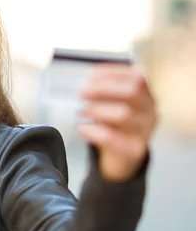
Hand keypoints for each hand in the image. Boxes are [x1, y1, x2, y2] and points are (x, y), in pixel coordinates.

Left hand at [77, 64, 157, 181]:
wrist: (123, 157)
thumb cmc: (114, 125)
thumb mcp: (110, 105)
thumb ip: (100, 93)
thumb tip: (79, 82)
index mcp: (145, 94)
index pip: (136, 76)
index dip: (113, 73)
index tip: (90, 74)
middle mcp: (150, 109)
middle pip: (133, 91)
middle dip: (104, 88)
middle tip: (81, 92)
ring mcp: (145, 130)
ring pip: (124, 114)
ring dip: (98, 110)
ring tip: (81, 111)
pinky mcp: (134, 148)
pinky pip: (113, 138)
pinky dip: (93, 131)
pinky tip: (81, 127)